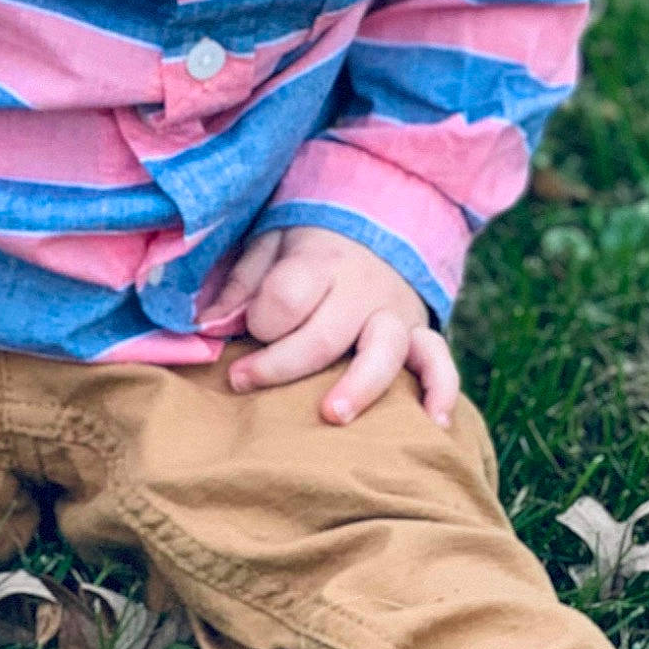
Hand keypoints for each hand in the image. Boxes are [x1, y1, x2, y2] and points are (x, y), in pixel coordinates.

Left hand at [205, 226, 459, 427]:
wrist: (375, 225)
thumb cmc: (308, 248)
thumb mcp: (269, 245)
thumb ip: (240, 282)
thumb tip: (208, 322)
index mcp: (319, 262)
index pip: (287, 296)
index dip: (259, 319)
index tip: (243, 328)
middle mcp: (361, 289)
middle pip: (325, 333)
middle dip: (280, 364)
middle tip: (240, 380)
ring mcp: (394, 314)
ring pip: (385, 350)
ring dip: (358, 385)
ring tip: (331, 415)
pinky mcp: (420, 333)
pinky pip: (439, 361)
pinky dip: (441, 390)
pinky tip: (432, 423)